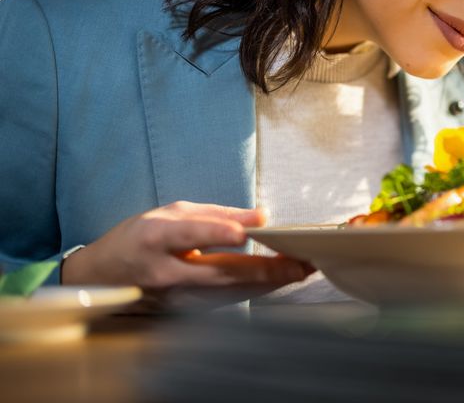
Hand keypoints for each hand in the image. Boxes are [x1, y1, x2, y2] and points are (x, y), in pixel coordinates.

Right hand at [59, 201, 312, 296]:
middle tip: (301, 261)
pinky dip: (254, 290)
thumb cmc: (140, 236)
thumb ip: (218, 214)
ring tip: (300, 270)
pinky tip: (279, 282)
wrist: (103, 275)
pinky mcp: (182, 309)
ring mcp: (172, 296)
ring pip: (228, 291)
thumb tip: (261, 215)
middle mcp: (163, 271)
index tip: (243, 233)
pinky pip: (224, 299)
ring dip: (268, 282)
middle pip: (219, 271)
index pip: (188, 235)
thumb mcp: (173, 212)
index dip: (215, 234)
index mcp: (155, 238)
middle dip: (265, 268)